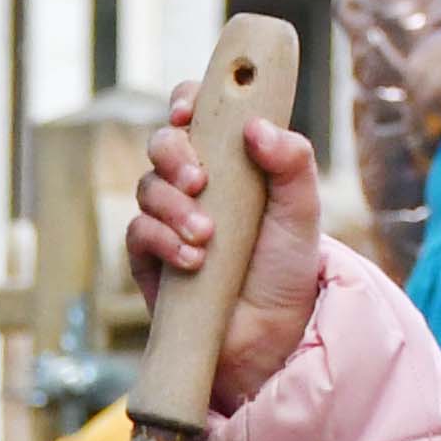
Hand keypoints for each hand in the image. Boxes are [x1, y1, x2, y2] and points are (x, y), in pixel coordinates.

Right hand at [122, 94, 337, 415]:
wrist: (272, 338)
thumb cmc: (287, 271)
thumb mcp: (302, 212)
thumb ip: (292, 163)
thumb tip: (256, 127)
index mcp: (230, 160)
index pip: (198, 112)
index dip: (186, 101)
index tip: (191, 112)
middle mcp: (194, 184)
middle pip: (161, 142)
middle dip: (173, 154)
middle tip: (200, 180)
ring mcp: (167, 220)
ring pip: (146, 187)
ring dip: (173, 206)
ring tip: (208, 237)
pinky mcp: (148, 259)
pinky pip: (137, 233)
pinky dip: (161, 241)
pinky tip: (193, 260)